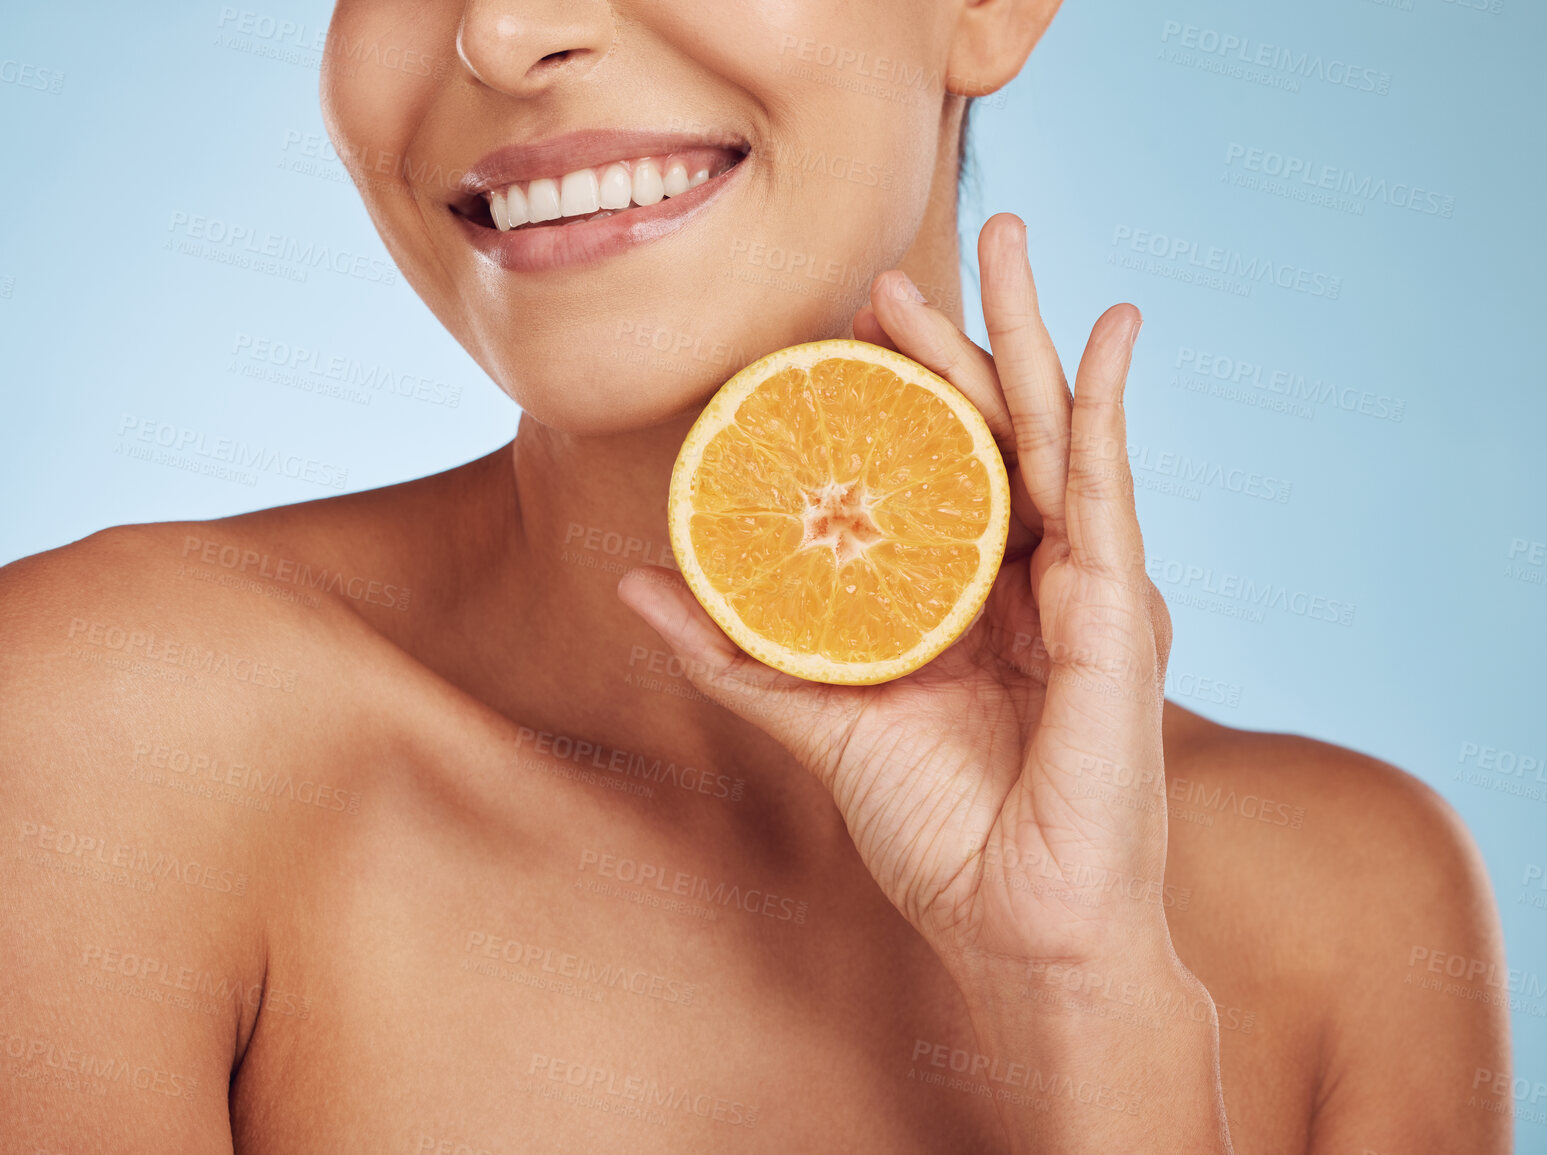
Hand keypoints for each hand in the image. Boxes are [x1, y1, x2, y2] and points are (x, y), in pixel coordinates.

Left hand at [618, 213, 1176, 975]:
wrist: (1012, 924)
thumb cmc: (939, 832)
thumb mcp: (821, 719)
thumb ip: (737, 653)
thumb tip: (633, 585)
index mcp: (972, 598)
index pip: (942, 467)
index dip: (899, 392)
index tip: (845, 325)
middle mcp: (1034, 580)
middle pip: (998, 433)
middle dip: (962, 338)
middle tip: (899, 269)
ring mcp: (1084, 590)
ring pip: (1052, 436)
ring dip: (1026, 337)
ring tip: (1005, 244)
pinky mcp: (1120, 615)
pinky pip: (1111, 491)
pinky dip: (1107, 405)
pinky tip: (1108, 332)